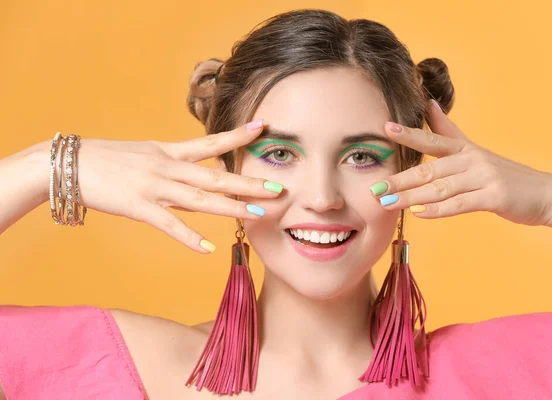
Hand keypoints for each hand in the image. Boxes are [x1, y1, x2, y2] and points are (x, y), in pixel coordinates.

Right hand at [72, 120, 282, 252]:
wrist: (65, 164)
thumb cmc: (105, 160)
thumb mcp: (145, 155)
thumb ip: (172, 167)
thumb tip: (195, 180)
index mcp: (168, 152)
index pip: (210, 143)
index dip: (238, 136)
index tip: (264, 127)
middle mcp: (167, 166)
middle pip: (214, 174)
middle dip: (248, 181)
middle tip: (278, 186)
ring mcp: (153, 187)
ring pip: (199, 198)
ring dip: (231, 207)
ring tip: (258, 214)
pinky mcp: (137, 207)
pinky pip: (168, 225)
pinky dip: (189, 237)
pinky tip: (208, 248)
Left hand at [370, 100, 551, 226]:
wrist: (545, 194)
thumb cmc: (504, 174)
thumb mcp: (475, 150)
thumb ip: (449, 130)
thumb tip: (428, 104)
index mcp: (464, 148)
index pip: (432, 139)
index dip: (409, 133)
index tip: (385, 128)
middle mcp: (472, 159)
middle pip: (429, 168)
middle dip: (399, 179)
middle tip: (375, 188)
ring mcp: (484, 176)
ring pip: (440, 187)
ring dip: (412, 197)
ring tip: (388, 204)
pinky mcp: (494, 196)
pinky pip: (461, 204)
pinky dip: (439, 210)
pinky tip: (421, 214)